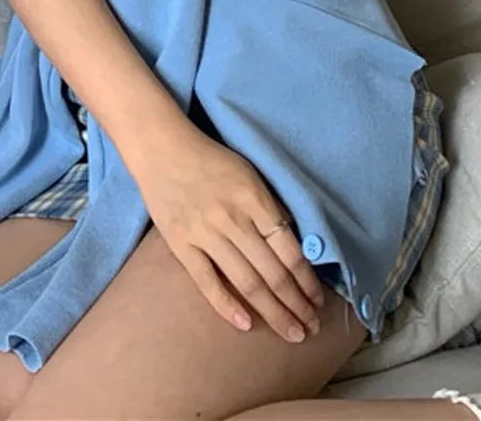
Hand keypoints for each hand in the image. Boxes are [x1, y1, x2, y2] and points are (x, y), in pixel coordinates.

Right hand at [133, 130, 325, 342]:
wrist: (162, 149)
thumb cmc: (212, 159)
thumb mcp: (251, 174)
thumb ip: (271, 207)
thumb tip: (295, 243)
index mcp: (254, 200)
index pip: (289, 251)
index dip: (307, 281)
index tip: (318, 301)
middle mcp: (233, 220)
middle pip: (272, 273)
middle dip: (296, 304)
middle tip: (311, 328)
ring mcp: (205, 234)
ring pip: (246, 282)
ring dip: (272, 312)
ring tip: (291, 332)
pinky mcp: (181, 245)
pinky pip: (207, 281)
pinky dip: (227, 305)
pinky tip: (246, 324)